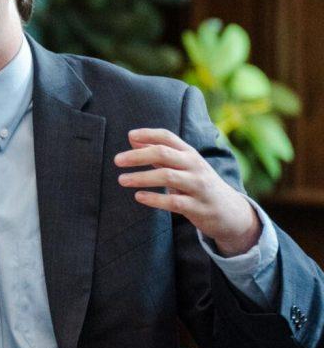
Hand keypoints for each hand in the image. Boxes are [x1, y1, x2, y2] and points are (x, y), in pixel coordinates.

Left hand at [114, 128, 260, 255]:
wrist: (231, 212)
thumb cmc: (199, 185)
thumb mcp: (183, 166)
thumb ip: (160, 153)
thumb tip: (132, 139)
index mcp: (190, 154)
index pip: (168, 137)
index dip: (148, 134)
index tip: (129, 135)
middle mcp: (195, 167)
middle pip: (164, 154)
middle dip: (138, 156)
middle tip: (117, 160)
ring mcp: (198, 187)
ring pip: (168, 177)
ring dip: (142, 177)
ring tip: (121, 179)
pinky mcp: (198, 208)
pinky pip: (174, 202)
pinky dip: (154, 199)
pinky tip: (138, 196)